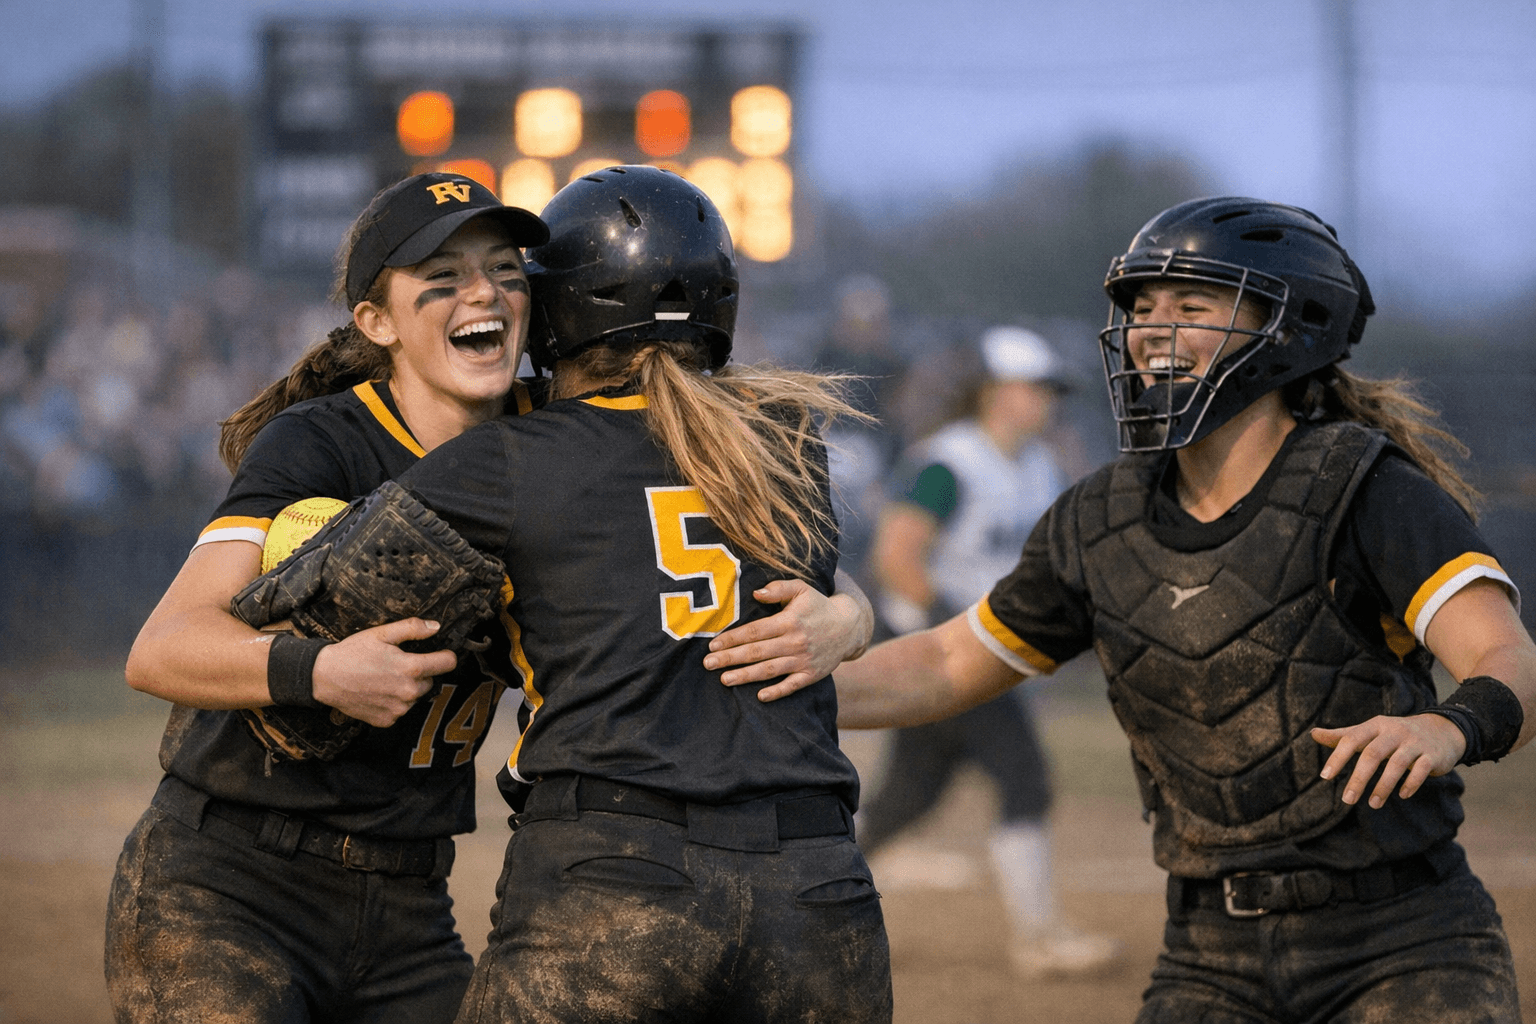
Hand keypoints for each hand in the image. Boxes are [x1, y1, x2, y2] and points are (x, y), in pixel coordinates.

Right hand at [309, 618, 456, 726]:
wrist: (324, 677)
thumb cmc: (352, 653)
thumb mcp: (382, 633)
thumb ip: (412, 628)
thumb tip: (436, 627)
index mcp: (411, 668)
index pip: (448, 663)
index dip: (445, 656)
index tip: (439, 654)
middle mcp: (408, 692)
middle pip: (430, 681)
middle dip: (419, 672)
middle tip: (395, 665)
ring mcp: (398, 709)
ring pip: (415, 696)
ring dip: (406, 688)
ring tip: (383, 678)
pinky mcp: (387, 721)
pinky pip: (400, 710)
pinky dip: (392, 702)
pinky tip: (377, 692)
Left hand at [705, 580, 871, 702]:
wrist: (849, 626)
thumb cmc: (818, 605)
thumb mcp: (801, 589)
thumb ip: (778, 589)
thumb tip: (755, 593)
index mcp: (789, 621)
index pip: (755, 631)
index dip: (733, 638)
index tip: (713, 645)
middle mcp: (795, 642)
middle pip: (757, 652)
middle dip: (730, 658)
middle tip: (708, 664)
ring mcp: (804, 660)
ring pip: (770, 670)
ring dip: (746, 676)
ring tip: (724, 680)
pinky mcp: (811, 675)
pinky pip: (792, 686)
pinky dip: (776, 692)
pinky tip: (759, 696)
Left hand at [1311, 713, 1467, 807]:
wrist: (1441, 730)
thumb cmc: (1395, 734)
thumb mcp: (1370, 732)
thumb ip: (1343, 736)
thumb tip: (1313, 734)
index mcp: (1376, 725)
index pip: (1352, 739)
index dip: (1338, 757)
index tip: (1325, 776)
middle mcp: (1395, 731)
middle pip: (1373, 754)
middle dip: (1359, 778)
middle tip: (1347, 800)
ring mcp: (1415, 743)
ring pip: (1397, 764)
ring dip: (1384, 786)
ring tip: (1373, 804)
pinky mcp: (1432, 755)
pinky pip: (1421, 770)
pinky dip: (1410, 783)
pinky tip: (1402, 795)